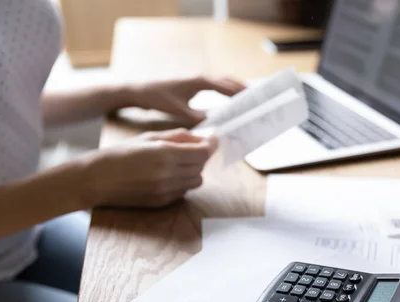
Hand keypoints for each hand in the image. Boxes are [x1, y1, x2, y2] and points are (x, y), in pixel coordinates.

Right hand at [82, 129, 216, 207]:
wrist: (97, 180)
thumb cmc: (120, 154)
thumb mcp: (148, 138)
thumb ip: (177, 137)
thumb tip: (201, 137)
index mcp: (165, 154)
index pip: (202, 153)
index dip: (211, 146)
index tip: (213, 140)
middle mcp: (168, 174)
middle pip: (202, 167)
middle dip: (201, 157)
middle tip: (193, 149)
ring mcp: (166, 191)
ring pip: (196, 181)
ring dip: (194, 171)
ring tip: (179, 163)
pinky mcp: (162, 202)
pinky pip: (184, 192)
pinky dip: (183, 182)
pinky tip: (169, 175)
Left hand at [127, 76, 245, 123]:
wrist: (140, 90)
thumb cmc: (158, 99)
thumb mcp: (179, 112)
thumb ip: (199, 118)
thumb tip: (216, 125)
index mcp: (200, 81)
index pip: (226, 87)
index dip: (241, 95)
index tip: (253, 102)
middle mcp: (201, 77)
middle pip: (228, 81)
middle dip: (243, 89)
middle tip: (258, 99)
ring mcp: (198, 79)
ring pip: (223, 82)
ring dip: (236, 89)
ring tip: (250, 99)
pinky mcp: (194, 83)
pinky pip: (216, 85)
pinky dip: (226, 90)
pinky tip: (230, 100)